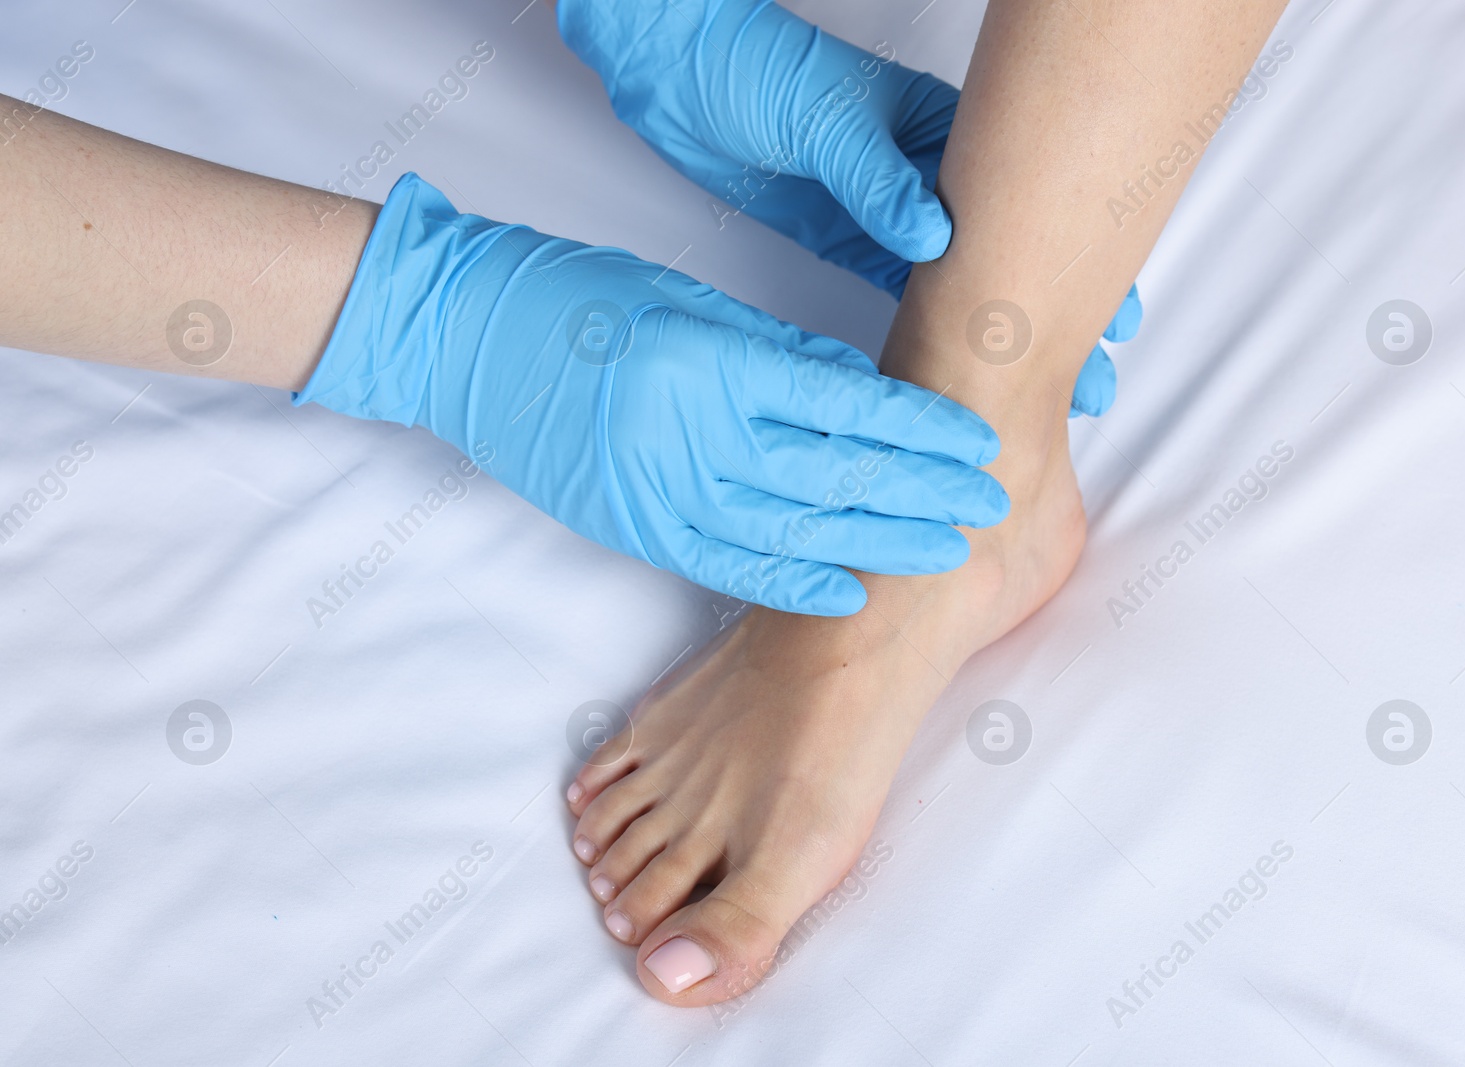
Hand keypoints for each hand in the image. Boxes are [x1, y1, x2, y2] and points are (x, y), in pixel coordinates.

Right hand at [296, 174, 1009, 615]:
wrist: (463, 339)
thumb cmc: (577, 301)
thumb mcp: (688, 305)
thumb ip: (776, 356)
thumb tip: (863, 393)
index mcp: (711, 359)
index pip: (845, 406)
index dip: (920, 431)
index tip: (978, 442)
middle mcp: (689, 431)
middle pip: (833, 476)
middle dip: (921, 495)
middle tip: (990, 506)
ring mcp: (657, 488)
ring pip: (791, 531)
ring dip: (876, 545)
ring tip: (946, 551)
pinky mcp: (633, 525)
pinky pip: (726, 565)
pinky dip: (792, 581)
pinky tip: (849, 591)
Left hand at [557, 0, 1142, 415]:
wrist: (677, 74)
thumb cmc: (753, 71)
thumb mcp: (824, 120)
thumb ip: (879, 181)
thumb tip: (935, 237)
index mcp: (942, 135)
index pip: (1032, 203)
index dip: (1077, 263)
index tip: (1116, 314)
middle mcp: (929, 177)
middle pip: (1010, 255)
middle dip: (1052, 316)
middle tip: (1093, 376)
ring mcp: (893, 212)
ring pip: (965, 284)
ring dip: (1000, 336)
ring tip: (1045, 389)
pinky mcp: (852, 238)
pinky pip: (906, 294)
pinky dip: (935, 334)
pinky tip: (963, 370)